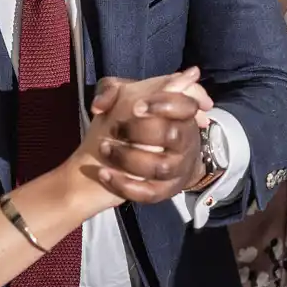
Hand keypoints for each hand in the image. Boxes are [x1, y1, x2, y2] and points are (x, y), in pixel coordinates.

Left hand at [76, 68, 212, 204]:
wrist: (145, 158)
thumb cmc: (138, 122)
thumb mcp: (127, 100)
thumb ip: (112, 93)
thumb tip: (101, 103)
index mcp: (182, 115)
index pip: (185, 106)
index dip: (163, 104)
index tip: (137, 106)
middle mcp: (186, 142)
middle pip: (171, 134)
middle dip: (141, 130)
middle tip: (115, 128)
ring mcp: (177, 168)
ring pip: (161, 166)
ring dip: (129, 157)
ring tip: (104, 148)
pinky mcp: (165, 190)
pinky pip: (149, 192)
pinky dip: (125, 185)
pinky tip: (104, 173)